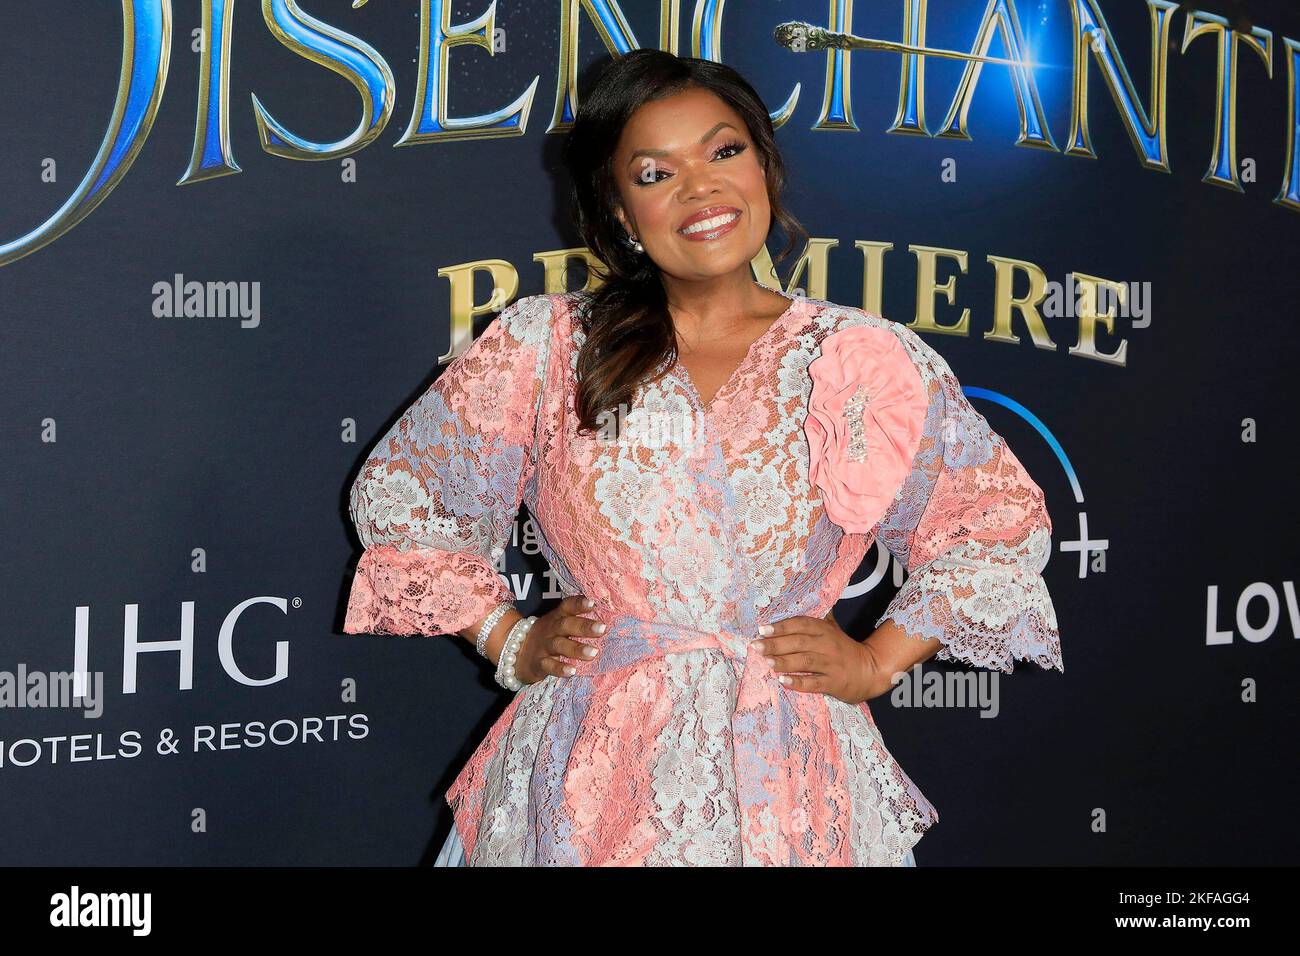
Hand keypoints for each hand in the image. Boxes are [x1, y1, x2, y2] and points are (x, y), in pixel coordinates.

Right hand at [512, 595, 605, 683]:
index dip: (579, 604)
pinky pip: (549, 665)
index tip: (593, 603)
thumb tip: (608, 619)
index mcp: (557, 617)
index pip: (567, 606)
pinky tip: (572, 671)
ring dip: (576, 649)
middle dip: (584, 626)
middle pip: (566, 625)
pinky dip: (560, 668)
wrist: (515, 651)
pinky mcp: (538, 663)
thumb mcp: (558, 623)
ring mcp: (543, 646)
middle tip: (602, 629)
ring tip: (593, 653)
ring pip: (559, 645)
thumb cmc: (547, 636)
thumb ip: (577, 620)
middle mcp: (551, 629)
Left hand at [752, 613, 876, 704]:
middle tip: (756, 646)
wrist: (870, 670)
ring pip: (805, 661)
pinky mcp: (834, 683)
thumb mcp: (833, 629)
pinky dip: (799, 682)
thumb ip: (816, 619)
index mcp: (824, 630)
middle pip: (799, 642)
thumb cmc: (844, 649)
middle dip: (776, 644)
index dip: (781, 626)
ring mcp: (831, 664)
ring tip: (767, 662)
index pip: (801, 624)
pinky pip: (814, 683)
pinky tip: (784, 681)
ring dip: (785, 661)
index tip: (762, 629)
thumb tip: (797, 600)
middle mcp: (827, 645)